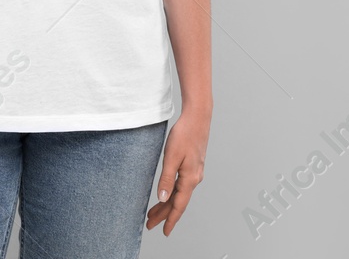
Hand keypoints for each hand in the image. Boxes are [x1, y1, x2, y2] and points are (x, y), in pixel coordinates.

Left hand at [145, 108, 208, 234]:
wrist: (198, 117)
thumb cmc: (185, 134)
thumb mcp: (171, 157)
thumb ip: (166, 179)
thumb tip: (162, 198)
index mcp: (189, 178)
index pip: (178, 205)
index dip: (170, 219)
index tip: (164, 232)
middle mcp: (194, 178)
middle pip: (178, 202)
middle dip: (164, 214)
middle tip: (150, 224)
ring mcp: (195, 172)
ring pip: (179, 194)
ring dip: (167, 204)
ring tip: (153, 212)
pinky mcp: (193, 165)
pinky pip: (182, 185)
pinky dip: (172, 193)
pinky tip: (166, 195)